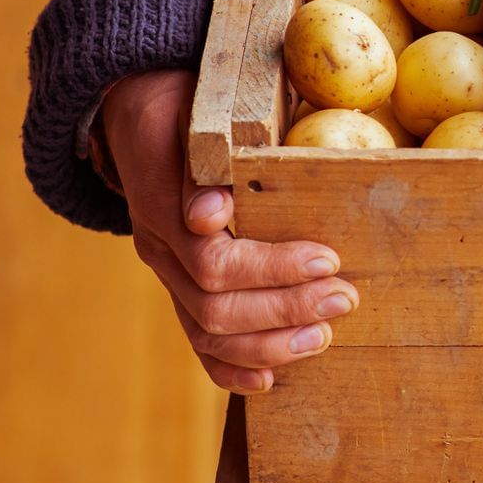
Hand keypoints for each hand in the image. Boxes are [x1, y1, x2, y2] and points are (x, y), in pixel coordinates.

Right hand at [100, 69, 357, 393]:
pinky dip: (232, 367)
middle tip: (345, 297)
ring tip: (324, 336)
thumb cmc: (183, 102)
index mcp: (161, 205)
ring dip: (270, 343)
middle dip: (286, 309)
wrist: (138, 107)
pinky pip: (197, 341)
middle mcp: (158, 247)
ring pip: (207, 332)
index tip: (326, 257)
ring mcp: (166, 271)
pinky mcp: (178, 286)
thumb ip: (205, 161)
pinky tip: (270, 380)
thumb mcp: (193, 110)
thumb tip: (211, 215)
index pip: (213, 262)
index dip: (272, 269)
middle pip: (215, 306)